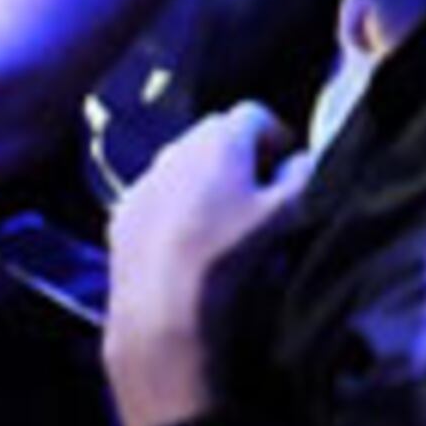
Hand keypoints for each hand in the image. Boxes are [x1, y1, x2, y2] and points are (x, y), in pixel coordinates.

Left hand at [103, 102, 309, 425]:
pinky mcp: (122, 215)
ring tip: (219, 219)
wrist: (163, 312)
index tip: (285, 166)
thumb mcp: (286, 214)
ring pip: (182, 165)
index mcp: (219, 140)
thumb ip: (303, 176)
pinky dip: (172, 207)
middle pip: (215, 135)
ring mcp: (144, 182)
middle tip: (256, 192)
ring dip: (202, 180)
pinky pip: (155, 197)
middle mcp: (176, 149)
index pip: (255, 113)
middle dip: (239, 154)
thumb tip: (301, 161)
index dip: (276, 136)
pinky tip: (184, 242)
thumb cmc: (230, 256)